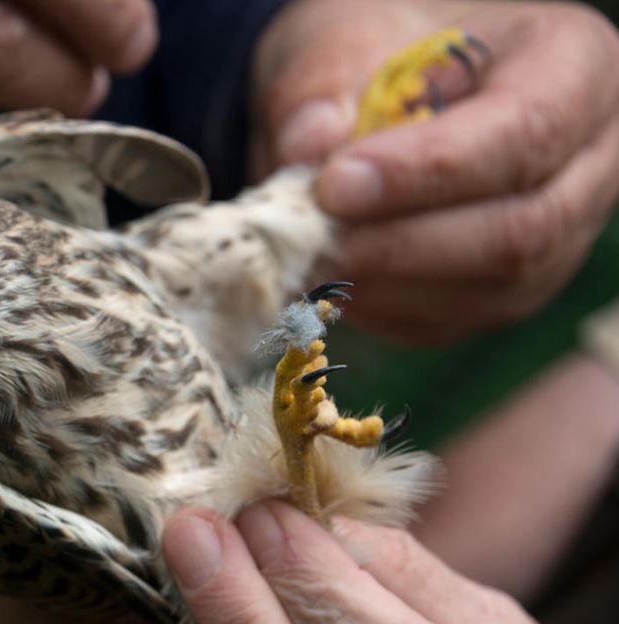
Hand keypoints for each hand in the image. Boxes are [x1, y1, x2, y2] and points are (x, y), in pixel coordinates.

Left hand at [252, 0, 618, 343]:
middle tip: (307, 235)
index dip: (429, 171)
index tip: (335, 185)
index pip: (527, 132)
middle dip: (400, 242)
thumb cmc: (375, 51)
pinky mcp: (503, 294)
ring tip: (303, 254)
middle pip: (522, 228)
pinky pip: (447, 321)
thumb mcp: (345, 33)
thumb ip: (325, 80)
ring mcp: (558, 237)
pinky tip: (322, 274)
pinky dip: (376, 306)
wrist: (371, 95)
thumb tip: (309, 143)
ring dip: (383, 282)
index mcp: (575, 66)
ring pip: (488, 288)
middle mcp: (589, 160)